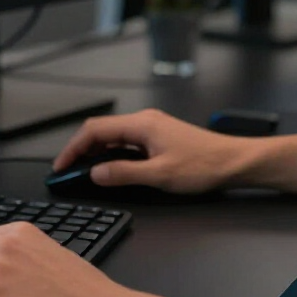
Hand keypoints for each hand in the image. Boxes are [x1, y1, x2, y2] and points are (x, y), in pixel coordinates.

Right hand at [53, 108, 248, 193]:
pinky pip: (127, 141)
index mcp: (142, 124)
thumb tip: (96, 173)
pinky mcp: (159, 137)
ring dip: (96, 152)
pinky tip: (110, 169)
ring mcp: (152, 128)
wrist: (235, 161)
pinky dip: (112, 154)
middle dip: (80, 149)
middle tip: (67, 171)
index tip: (61, 166)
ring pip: (114, 136)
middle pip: (102, 130)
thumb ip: (124, 173)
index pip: (95, 130)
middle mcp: (145, 121)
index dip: (73, 148)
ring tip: (83, 172)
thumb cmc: (204, 165)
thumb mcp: (160, 175)